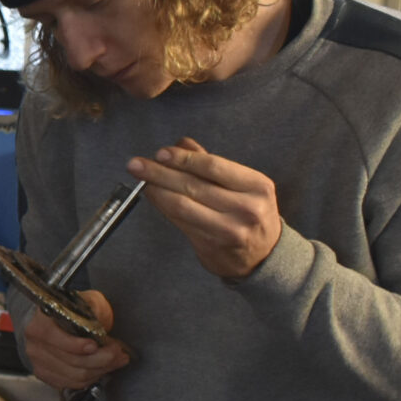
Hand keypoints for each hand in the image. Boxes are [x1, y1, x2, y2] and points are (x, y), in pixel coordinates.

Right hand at [21, 288, 129, 391]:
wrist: (55, 322)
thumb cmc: (71, 311)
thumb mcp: (85, 299)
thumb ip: (92, 306)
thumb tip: (97, 317)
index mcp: (40, 324)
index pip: (57, 340)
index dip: (78, 345)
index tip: (97, 344)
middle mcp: (35, 345)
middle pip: (72, 361)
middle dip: (102, 359)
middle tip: (117, 352)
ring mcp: (39, 363)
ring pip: (76, 375)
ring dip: (101, 369)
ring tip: (114, 360)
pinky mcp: (46, 376)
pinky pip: (73, 383)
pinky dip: (91, 377)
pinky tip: (101, 368)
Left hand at [126, 137, 282, 279]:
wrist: (263, 257)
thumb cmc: (250, 214)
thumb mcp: (244, 186)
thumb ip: (212, 164)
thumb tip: (181, 143)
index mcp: (256, 186)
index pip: (213, 166)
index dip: (183, 159)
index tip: (160, 153)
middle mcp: (246, 208)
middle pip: (193, 185)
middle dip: (160, 172)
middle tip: (137, 164)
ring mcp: (229, 229)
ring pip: (182, 204)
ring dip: (156, 190)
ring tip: (140, 179)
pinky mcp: (211, 245)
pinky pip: (179, 221)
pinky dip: (162, 206)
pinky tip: (152, 196)